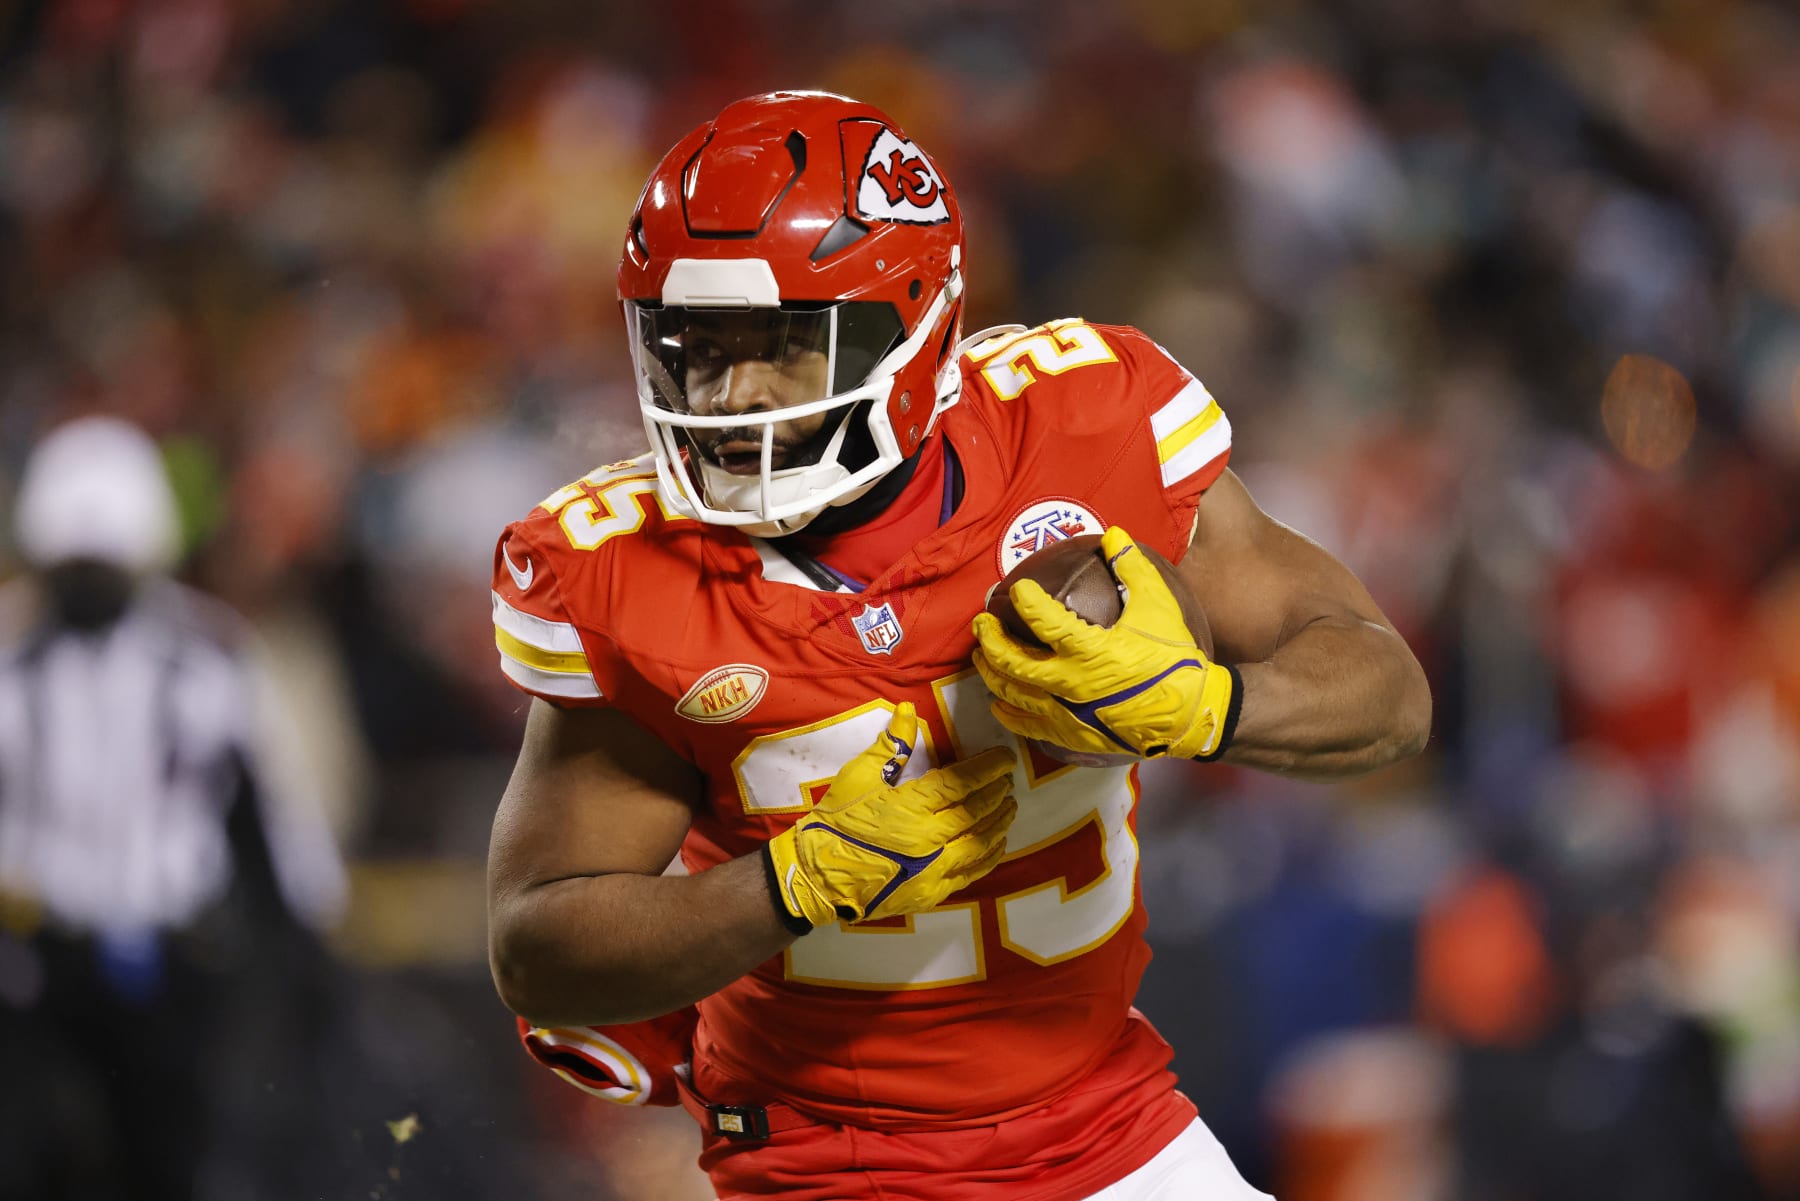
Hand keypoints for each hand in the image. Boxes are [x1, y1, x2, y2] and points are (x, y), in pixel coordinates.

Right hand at [765, 703, 1016, 927]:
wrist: (818, 878)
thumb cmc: (835, 823)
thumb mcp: (857, 778)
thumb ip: (891, 745)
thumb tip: (908, 707)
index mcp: (912, 807)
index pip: (962, 783)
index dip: (988, 769)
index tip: (1006, 758)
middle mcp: (930, 839)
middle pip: (976, 812)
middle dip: (997, 793)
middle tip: (1008, 779)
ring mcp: (934, 870)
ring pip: (980, 843)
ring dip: (999, 822)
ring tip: (1009, 806)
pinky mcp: (932, 893)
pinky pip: (972, 873)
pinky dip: (989, 855)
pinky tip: (998, 842)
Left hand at [971, 526, 1239, 760]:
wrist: (1190, 714)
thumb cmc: (1173, 659)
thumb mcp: (1158, 606)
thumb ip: (1132, 568)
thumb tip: (1113, 534)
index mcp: (1089, 650)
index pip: (1043, 619)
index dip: (1026, 601)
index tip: (1020, 588)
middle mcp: (1069, 684)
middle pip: (1012, 661)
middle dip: (990, 639)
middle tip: (981, 622)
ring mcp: (1066, 714)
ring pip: (1012, 694)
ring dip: (991, 673)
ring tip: (981, 657)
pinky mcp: (1071, 735)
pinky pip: (1028, 726)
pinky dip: (1009, 713)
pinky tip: (1000, 703)